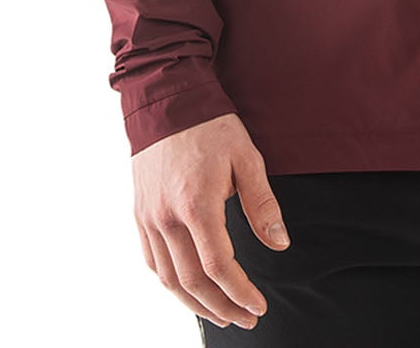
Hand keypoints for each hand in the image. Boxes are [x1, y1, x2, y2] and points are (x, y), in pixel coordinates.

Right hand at [132, 111, 290, 330]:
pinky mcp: (140, 214)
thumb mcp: (246, 157)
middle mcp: (167, 217)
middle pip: (192, 282)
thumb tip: (280, 244)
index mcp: (197, 204)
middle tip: (245, 318)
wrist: (166, 101)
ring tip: (221, 314)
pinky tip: (188, 289)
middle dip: (222, 307)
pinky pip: (152, 262)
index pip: (219, 266)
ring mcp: (149, 218)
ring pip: (168, 280)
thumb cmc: (210, 127)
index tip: (258, 306)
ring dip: (195, 304)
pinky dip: (170, 284)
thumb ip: (262, 203)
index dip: (240, 292)